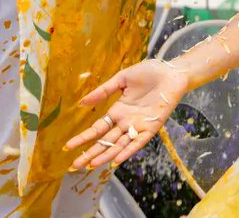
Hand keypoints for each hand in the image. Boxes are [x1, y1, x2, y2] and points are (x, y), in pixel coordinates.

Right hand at [64, 58, 189, 170]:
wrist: (172, 72)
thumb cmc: (149, 73)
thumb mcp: (122, 79)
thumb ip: (104, 91)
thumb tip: (81, 103)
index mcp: (118, 111)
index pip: (97, 128)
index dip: (83, 138)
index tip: (66, 146)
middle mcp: (126, 122)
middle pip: (105, 141)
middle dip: (89, 153)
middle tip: (73, 166)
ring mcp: (138, 126)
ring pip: (119, 145)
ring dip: (105, 155)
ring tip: (90, 166)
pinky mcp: (152, 127)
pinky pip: (138, 142)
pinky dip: (127, 152)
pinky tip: (116, 161)